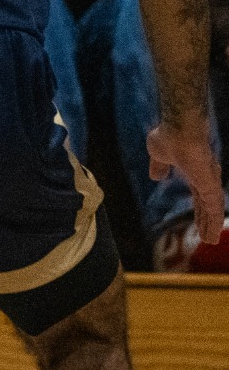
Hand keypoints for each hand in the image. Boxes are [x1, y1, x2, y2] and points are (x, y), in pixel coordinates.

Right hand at [150, 122, 224, 243]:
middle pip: (207, 205)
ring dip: (211, 225)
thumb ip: (159, 167)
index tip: (199, 221)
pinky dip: (214, 221)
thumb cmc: (168, 136)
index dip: (199, 209)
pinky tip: (213, 233)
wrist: (178, 128)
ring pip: (212, 209)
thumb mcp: (158, 154)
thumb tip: (156, 177)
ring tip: (211, 241)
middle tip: (207, 237)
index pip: (199, 196)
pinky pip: (214, 208)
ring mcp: (209, 182)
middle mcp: (205, 178)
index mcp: (194, 172)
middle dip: (206, 221)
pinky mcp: (210, 185)